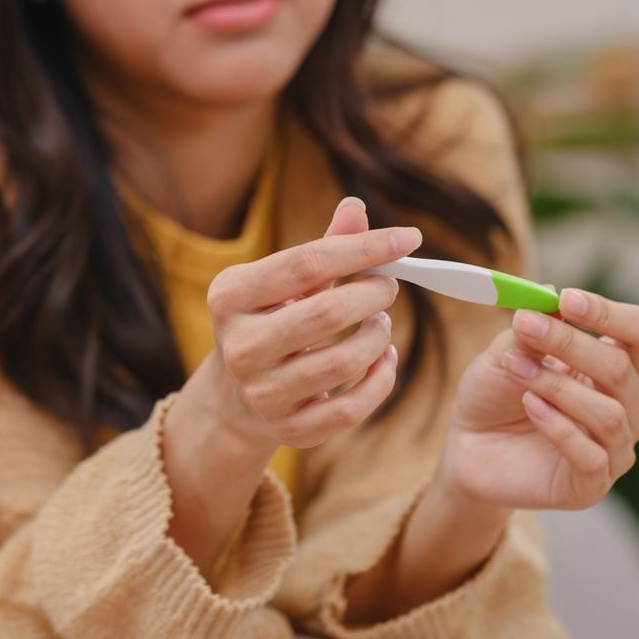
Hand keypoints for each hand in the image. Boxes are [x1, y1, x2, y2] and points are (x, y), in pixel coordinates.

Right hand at [205, 198, 418, 450]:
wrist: (234, 394)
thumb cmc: (270, 317)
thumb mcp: (284, 280)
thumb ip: (324, 246)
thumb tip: (357, 208)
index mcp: (231, 295)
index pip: (305, 263)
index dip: (362, 248)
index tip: (408, 238)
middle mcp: (240, 346)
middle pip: (327, 313)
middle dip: (373, 294)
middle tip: (388, 285)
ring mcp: (262, 393)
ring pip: (343, 363)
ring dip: (378, 336)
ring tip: (381, 322)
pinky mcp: (288, 430)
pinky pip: (352, 408)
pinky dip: (380, 380)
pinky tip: (383, 358)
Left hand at [442, 288, 638, 510]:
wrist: (468, 444)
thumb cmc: (495, 392)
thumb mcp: (506, 351)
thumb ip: (530, 328)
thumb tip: (551, 293)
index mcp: (614, 366)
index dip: (610, 314)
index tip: (568, 300)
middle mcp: (625, 407)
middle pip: (621, 368)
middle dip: (570, 342)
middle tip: (525, 325)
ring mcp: (613, 449)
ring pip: (608, 413)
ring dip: (556, 384)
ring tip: (516, 368)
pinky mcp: (591, 485)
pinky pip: (591, 456)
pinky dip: (557, 426)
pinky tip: (529, 405)